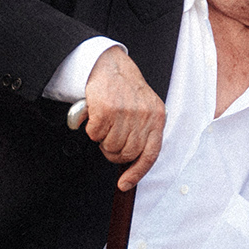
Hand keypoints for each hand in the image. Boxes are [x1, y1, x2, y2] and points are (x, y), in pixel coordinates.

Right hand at [80, 48, 166, 189]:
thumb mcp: (144, 108)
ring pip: (110, 147)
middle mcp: (143, 116)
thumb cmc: (125, 88)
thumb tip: (133, 162)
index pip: (150, 154)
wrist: (108, 64)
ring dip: (103, 141)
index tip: (125, 184)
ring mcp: (125, 113)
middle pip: (127, 154)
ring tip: (104, 125)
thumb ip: (144, 131)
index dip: (137, 173)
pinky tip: (95, 117)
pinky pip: (95, 135)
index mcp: (157, 117)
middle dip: (114, 153)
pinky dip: (92, 130)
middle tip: (109, 141)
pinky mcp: (106, 110)